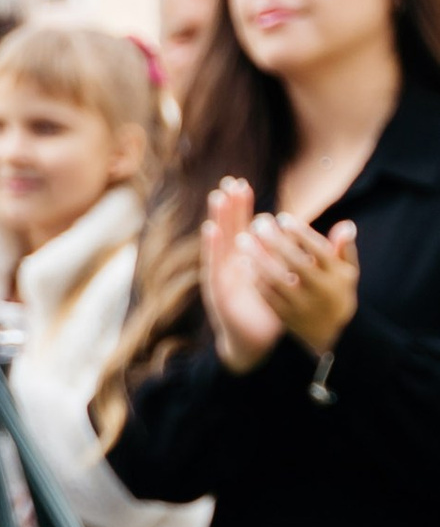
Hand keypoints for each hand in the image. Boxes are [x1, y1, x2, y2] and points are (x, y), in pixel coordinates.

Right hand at [199, 180, 279, 374]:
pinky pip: (214, 265)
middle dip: (229, 206)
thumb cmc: (271, 313)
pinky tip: (211, 229)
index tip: (242, 184)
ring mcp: (223, 276)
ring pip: (219, 243)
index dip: (241, 208)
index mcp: (247, 261)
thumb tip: (316, 242)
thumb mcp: (287, 283)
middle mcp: (232, 265)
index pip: (243, 228)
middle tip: (229, 182)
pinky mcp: (218, 290)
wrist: (254, 345)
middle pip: (229, 229)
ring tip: (218, 197)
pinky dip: (211, 247)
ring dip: (217, 219)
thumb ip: (297, 260)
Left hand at [247, 212, 358, 358]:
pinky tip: (243, 263)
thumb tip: (346, 224)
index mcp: (337, 276)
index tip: (282, 217)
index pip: (320, 251)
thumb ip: (344, 248)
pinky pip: (268, 297)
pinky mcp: (286, 317)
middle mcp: (320, 291)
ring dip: (258, 259)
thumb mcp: (347, 272)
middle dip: (276, 242)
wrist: (332, 333)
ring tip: (242, 239)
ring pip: (278, 281)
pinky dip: (255, 280)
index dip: (301, 234)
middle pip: (296, 264)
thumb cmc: (336, 291)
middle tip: (258, 223)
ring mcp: (302, 305)